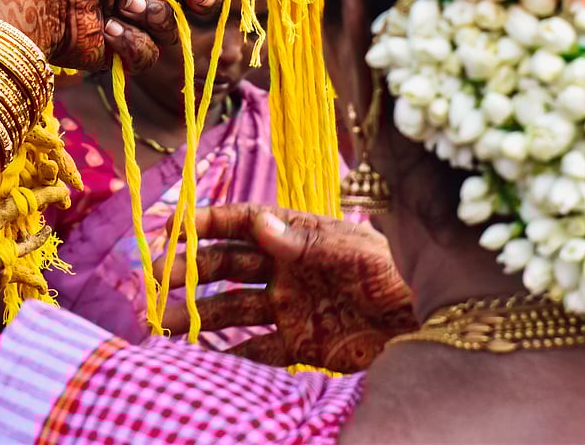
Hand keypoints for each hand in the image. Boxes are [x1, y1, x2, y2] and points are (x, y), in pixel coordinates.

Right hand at [159, 204, 416, 372]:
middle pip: (226, 265)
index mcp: (299, 235)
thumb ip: (305, 242)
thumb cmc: (398, 274)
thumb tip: (260, 224)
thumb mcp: (354, 253)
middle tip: (151, 280)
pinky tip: (199, 361)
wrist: (433, 323)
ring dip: (196, 314)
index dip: (204, 222)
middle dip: (187, 270)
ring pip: (231, 308)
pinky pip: (254, 349)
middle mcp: (287, 268)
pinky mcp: (300, 343)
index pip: (242, 223)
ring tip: (161, 324)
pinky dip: (227, 355)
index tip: (167, 227)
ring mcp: (290, 306)